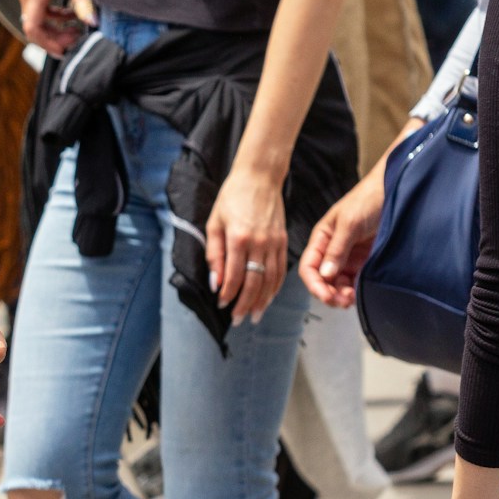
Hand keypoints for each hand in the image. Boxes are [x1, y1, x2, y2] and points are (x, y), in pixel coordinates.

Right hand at [16, 0, 91, 55]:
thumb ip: (83, 1)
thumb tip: (90, 22)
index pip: (33, 29)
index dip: (48, 43)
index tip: (64, 50)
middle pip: (34, 26)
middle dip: (54, 35)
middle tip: (75, 37)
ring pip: (35, 17)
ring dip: (54, 24)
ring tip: (75, 23)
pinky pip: (36, 6)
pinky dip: (51, 13)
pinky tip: (67, 9)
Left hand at [205, 164, 287, 323]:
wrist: (259, 178)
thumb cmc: (232, 198)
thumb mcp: (214, 223)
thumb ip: (214, 254)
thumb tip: (215, 281)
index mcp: (238, 239)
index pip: (234, 276)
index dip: (228, 295)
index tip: (222, 306)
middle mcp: (259, 243)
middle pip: (254, 283)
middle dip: (245, 304)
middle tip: (238, 320)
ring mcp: (274, 243)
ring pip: (270, 280)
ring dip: (262, 301)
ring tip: (254, 315)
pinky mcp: (284, 241)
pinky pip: (281, 270)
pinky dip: (275, 287)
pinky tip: (268, 297)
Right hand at [297, 171, 382, 308]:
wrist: (397, 190)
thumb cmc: (368, 199)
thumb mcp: (350, 222)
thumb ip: (337, 249)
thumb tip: (325, 275)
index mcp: (322, 239)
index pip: (309, 267)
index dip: (314, 283)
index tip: (325, 295)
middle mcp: (333, 250)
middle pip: (323, 279)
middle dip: (329, 293)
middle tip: (342, 301)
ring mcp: (350, 256)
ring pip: (339, 283)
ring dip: (342, 294)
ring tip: (352, 299)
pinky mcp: (366, 261)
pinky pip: (356, 281)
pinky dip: (356, 290)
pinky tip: (360, 294)